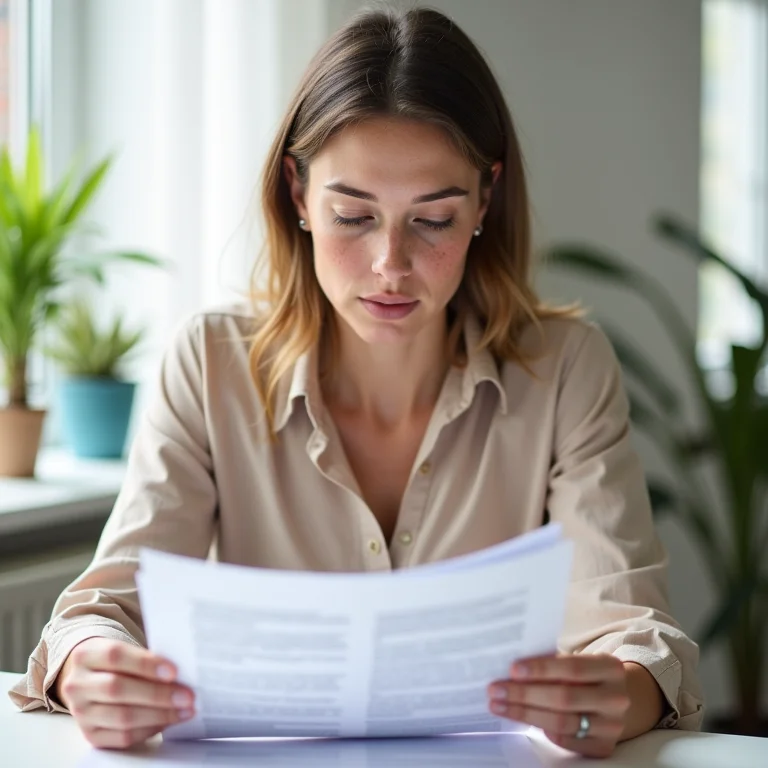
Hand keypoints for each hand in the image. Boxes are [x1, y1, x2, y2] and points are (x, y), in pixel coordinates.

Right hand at [56, 637, 195, 749]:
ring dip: (159, 714)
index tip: (174, 671)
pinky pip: (123, 737)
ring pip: (122, 717)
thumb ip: (147, 658)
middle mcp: (77, 684)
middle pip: (118, 689)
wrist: (90, 679)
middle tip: (187, 696)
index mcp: (85, 655)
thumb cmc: (118, 662)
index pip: (115, 656)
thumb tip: (181, 674)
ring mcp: (81, 712)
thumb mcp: (125, 649)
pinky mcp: (90, 735)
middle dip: (158, 694)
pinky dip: (150, 729)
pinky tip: (168, 721)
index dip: (145, 664)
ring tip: (184, 710)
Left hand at [487, 653, 629, 758]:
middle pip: (564, 698)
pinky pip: (565, 740)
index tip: (512, 669)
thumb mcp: (578, 661)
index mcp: (610, 668)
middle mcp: (616, 698)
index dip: (541, 669)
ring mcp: (612, 726)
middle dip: (524, 694)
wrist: (614, 699)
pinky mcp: (603, 747)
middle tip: (496, 690)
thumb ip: (553, 663)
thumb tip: (512, 669)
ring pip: (561, 722)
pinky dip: (542, 729)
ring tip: (500, 706)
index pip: (572, 668)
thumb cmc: (586, 675)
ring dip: (524, 713)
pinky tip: (523, 719)